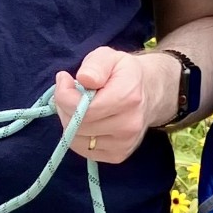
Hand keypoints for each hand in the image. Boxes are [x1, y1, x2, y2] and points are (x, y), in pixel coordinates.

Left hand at [51, 44, 170, 162]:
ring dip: (70, 123)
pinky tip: (86, 122)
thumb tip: (84, 79)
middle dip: (65, 108)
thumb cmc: (123, 74)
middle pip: (78, 126)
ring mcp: (124, 144)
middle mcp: (129, 125)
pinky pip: (84, 150)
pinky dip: (78, 136)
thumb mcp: (109, 57)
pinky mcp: (118, 155)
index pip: (84, 109)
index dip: (64, 95)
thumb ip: (95, 65)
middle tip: (69, 93)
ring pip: (77, 140)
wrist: (148, 93)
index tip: (64, 80)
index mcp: (128, 97)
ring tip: (79, 107)